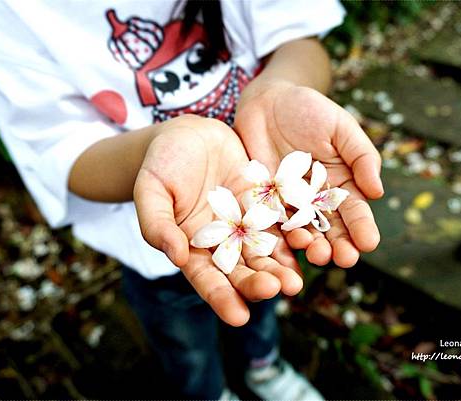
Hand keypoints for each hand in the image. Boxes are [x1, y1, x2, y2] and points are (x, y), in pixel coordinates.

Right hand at [134, 115, 301, 325]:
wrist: (189, 134)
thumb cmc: (161, 163)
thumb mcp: (151, 191)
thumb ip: (157, 225)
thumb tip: (176, 257)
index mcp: (192, 247)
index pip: (207, 279)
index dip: (222, 298)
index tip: (239, 318)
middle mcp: (222, 242)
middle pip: (242, 270)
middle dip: (258, 284)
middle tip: (275, 291)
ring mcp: (246, 224)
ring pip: (266, 252)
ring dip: (282, 268)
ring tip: (295, 281)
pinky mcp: (264, 204)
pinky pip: (282, 222)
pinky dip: (295, 235)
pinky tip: (309, 244)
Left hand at [235, 81, 382, 267]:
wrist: (268, 100)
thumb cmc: (310, 110)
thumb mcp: (341, 128)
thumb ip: (361, 157)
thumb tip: (378, 193)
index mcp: (342, 184)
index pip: (355, 212)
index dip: (362, 229)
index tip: (368, 244)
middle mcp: (317, 200)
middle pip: (331, 229)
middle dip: (339, 246)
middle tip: (345, 260)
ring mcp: (289, 202)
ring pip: (302, 231)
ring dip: (311, 246)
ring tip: (318, 255)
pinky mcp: (264, 201)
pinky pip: (271, 221)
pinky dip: (279, 235)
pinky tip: (286, 245)